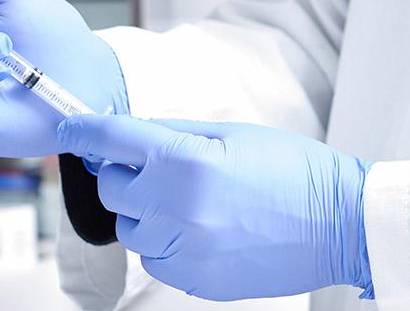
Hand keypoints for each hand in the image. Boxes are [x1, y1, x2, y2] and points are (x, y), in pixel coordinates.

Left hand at [57, 115, 373, 300]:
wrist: (338, 222)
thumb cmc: (292, 169)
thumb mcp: (231, 133)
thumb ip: (171, 132)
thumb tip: (129, 133)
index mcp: (186, 162)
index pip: (111, 140)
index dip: (83, 131)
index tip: (70, 130)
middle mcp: (176, 209)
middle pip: (111, 187)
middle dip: (123, 171)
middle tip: (154, 164)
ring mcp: (183, 250)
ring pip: (127, 226)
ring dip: (143, 208)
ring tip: (184, 198)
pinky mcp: (193, 280)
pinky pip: (151, 256)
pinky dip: (161, 239)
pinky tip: (196, 226)